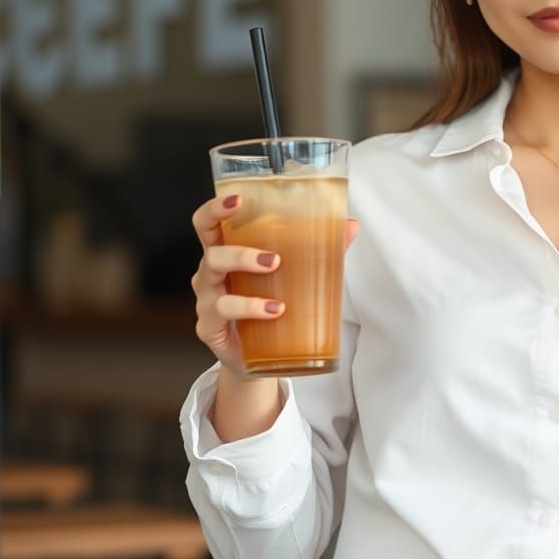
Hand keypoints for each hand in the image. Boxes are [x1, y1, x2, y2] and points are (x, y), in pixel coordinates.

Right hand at [190, 193, 360, 375]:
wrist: (256, 358)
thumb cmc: (268, 306)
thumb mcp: (293, 276)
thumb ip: (320, 250)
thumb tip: (350, 226)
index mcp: (225, 252)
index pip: (207, 225)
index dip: (215, 209)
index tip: (237, 200)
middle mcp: (211, 274)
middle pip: (210, 253)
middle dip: (240, 251)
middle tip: (275, 258)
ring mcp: (208, 301)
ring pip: (214, 280)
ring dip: (246, 279)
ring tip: (277, 283)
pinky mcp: (210, 327)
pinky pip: (223, 313)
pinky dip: (250, 308)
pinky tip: (274, 311)